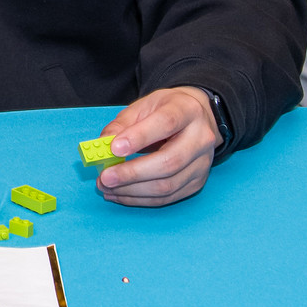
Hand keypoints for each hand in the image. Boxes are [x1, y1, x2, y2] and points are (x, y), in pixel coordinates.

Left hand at [94, 86, 218, 206]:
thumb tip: (103, 144)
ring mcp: (202, 163)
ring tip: (107, 187)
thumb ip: (122, 124)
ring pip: (168, 185)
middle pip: (169, 161)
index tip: (114, 149)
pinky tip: (121, 194)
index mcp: (187, 111)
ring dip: (133, 191)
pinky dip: (141, 199)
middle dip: (133, 173)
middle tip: (105, 178)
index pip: (166, 124)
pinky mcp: (198, 182)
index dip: (139, 137)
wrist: (198, 119)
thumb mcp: (143, 106)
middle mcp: (200, 138)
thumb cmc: (167, 110)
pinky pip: (169, 197)